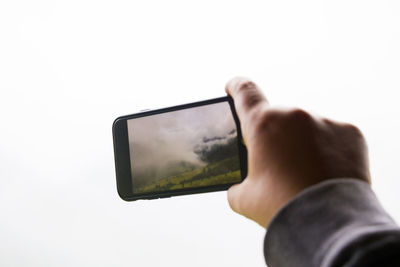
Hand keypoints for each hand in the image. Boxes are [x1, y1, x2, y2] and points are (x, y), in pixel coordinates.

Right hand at [226, 77, 370, 227]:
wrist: (328, 222)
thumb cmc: (281, 206)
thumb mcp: (245, 199)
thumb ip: (236, 185)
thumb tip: (239, 186)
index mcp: (262, 124)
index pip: (244, 92)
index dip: (236, 87)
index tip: (233, 86)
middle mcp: (292, 115)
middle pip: (278, 119)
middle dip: (275, 136)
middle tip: (278, 164)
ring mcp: (324, 121)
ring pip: (306, 127)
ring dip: (302, 143)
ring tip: (305, 173)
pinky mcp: (349, 132)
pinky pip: (333, 135)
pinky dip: (328, 149)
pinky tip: (326, 171)